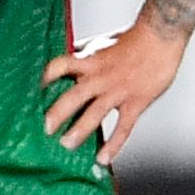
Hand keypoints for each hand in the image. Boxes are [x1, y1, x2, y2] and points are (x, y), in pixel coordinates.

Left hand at [42, 20, 187, 168]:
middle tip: (44, 129)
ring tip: (66, 145)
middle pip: (73, 96)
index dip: (45, 77)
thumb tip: (66, 56)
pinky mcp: (135, 102)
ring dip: (79, 131)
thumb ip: (83, 54)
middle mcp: (100, 76)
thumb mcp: (101, 43)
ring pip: (95, 114)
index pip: (60, 66)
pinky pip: (122, 128)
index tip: (33, 90)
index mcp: (89, 60)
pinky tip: (103, 159)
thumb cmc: (131, 38)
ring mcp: (117, 91)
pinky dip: (113, 145)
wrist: (161, 35)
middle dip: (56, 113)